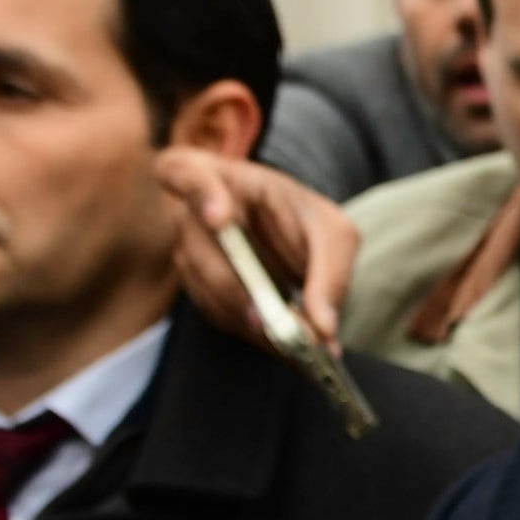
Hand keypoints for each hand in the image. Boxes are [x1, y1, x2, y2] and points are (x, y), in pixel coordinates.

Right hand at [157, 151, 357, 351]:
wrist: (293, 235)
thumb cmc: (305, 219)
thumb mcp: (333, 235)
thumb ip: (330, 275)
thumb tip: (321, 330)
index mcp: (221, 178)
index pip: (187, 174)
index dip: (200, 194)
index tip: (220, 217)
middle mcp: (193, 216)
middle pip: (201, 254)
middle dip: (237, 292)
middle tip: (271, 322)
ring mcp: (189, 253)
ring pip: (209, 293)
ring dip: (251, 323)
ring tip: (296, 344)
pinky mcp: (200, 289)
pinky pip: (220, 316)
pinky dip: (254, 335)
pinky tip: (286, 345)